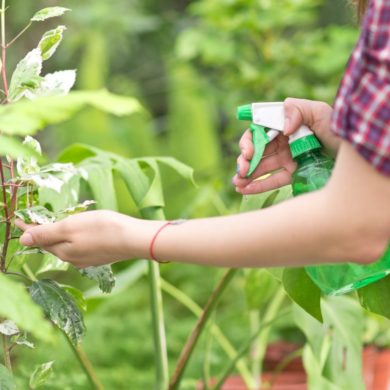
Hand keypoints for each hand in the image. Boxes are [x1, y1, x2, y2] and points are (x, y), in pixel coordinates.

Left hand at [15, 210, 155, 267]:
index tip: (17, 219)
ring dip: (59, 236)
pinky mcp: (99, 257)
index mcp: (63, 250)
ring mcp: (87, 259)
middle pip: (52, 244)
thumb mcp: (71, 227)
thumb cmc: (103, 229)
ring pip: (67, 246)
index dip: (27, 228)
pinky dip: (74, 239)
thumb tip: (23, 240)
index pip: (38, 239)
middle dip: (43, 233)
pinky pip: (80, 248)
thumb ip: (46, 233)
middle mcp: (72, 258)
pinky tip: (80, 233)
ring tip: (57, 224)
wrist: (133, 239)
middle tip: (36, 220)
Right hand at [232, 98, 339, 194]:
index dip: (248, 142)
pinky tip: (244, 190)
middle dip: (245, 161)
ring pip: (262, 167)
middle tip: (241, 171)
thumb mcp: (321, 112)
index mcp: (285, 125)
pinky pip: (273, 180)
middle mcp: (284, 142)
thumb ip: (298, 110)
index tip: (247, 153)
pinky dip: (258, 186)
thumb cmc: (340, 129)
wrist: (359, 154)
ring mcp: (288, 159)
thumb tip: (283, 127)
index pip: (259, 132)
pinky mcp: (294, 174)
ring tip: (237, 183)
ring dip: (246, 175)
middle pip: (257, 151)